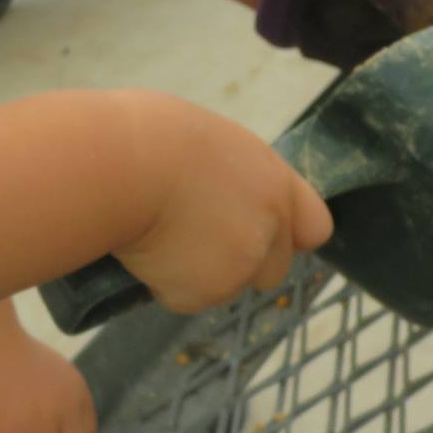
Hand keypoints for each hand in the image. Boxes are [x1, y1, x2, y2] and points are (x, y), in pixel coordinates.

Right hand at [115, 90, 332, 317]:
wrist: (118, 165)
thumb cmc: (147, 135)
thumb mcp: (208, 142)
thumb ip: (232, 178)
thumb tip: (219, 199)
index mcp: (273, 181)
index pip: (314, 226)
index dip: (286, 234)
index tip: (259, 231)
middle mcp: (268, 226)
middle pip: (273, 268)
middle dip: (242, 262)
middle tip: (195, 238)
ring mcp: (239, 264)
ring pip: (225, 285)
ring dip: (200, 273)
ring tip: (158, 234)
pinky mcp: (202, 292)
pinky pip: (184, 296)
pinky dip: (165, 282)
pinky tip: (143, 250)